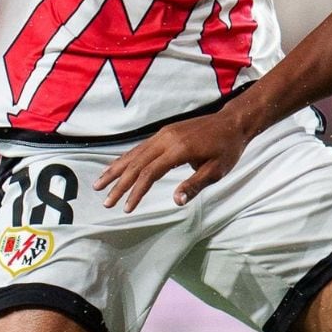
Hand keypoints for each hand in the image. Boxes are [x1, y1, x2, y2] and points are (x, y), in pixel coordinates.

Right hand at [94, 109, 250, 211]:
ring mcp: (163, 134)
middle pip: (136, 164)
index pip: (150, 173)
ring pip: (133, 153)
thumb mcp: (217, 170)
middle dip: (119, 184)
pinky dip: (125, 159)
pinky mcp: (164, 133)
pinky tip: (116, 167)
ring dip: (115, 170)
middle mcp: (166, 139)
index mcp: (178, 149)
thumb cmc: (227, 149)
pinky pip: (140, 147)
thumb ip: (195, 185)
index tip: (126, 208)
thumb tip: (176, 201)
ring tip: (99, 184)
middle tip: (106, 202)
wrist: (232, 122)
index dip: (136, 192)